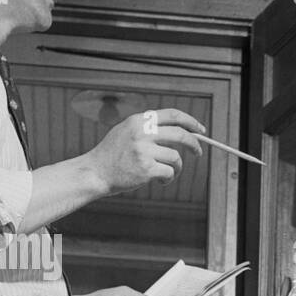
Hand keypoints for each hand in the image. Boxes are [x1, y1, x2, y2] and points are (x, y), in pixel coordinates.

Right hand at [89, 108, 205, 192]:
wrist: (95, 172)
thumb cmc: (113, 155)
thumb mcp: (126, 131)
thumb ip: (149, 128)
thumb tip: (182, 131)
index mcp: (138, 120)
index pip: (172, 114)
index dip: (190, 121)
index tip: (201, 130)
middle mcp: (141, 132)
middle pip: (180, 134)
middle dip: (194, 144)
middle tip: (198, 153)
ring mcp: (143, 150)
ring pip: (176, 158)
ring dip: (176, 168)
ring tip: (165, 173)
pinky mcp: (145, 169)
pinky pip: (169, 173)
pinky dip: (168, 179)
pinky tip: (159, 181)